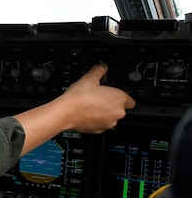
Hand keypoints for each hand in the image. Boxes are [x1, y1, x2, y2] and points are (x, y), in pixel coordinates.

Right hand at [14, 63, 134, 154]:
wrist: (65, 112)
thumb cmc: (78, 97)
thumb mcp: (89, 78)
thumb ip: (99, 71)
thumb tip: (102, 66)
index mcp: (119, 99)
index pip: (130, 100)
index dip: (121, 96)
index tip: (112, 94)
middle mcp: (117, 113)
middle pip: (119, 108)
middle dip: (110, 103)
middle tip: (98, 97)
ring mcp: (109, 123)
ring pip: (110, 117)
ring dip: (104, 112)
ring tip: (90, 104)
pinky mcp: (99, 130)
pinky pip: (101, 124)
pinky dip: (96, 119)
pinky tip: (86, 112)